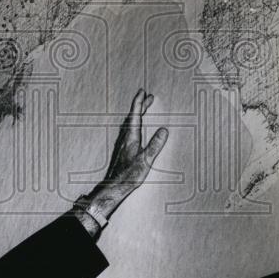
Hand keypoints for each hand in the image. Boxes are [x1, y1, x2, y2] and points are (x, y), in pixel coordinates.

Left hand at [84, 89, 168, 220]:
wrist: (114, 185)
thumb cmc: (129, 174)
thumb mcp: (146, 160)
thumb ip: (155, 145)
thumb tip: (164, 130)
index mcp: (131, 136)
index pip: (135, 115)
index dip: (139, 102)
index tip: (143, 92)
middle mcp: (125, 137)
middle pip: (132, 116)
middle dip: (140, 105)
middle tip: (148, 97)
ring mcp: (122, 142)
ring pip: (129, 123)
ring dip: (137, 114)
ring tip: (143, 109)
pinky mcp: (122, 148)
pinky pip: (128, 129)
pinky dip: (134, 123)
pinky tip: (135, 128)